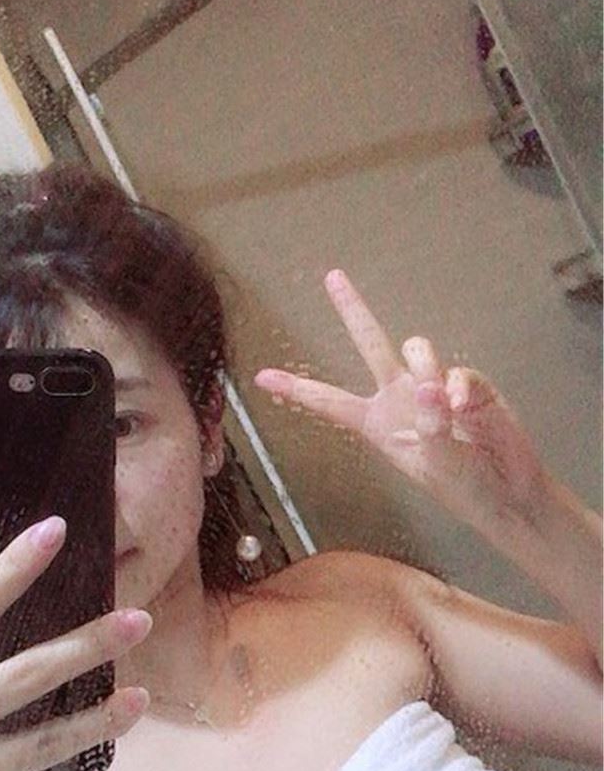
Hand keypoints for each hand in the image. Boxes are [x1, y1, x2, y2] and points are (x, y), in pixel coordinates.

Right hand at [0, 520, 151, 770]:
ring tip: (140, 698)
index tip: (54, 531)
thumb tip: (6, 656)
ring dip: (99, 719)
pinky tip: (73, 757)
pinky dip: (52, 770)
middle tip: (138, 619)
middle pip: (24, 675)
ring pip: (46, 742)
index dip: (10, 570)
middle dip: (87, 644)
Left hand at [253, 268, 550, 529]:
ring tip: (443, 404)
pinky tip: (465, 409)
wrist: (509, 494)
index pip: (331, 402)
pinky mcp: (468, 385)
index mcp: (377, 424)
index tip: (261, 377)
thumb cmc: (463, 487)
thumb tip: (431, 385)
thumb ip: (430, 424)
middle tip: (332, 276)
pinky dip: (460, 389)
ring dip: (424, 368)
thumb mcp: (436, 464)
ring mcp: (434, 388)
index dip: (297, 389)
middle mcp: (400, 399)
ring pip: (417, 349)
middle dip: (353, 309)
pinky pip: (458, 371)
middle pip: (371, 344)